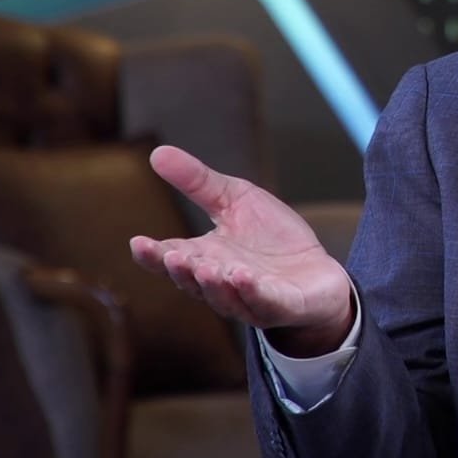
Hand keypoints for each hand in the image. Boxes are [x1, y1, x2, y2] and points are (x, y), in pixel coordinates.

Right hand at [129, 145, 355, 356]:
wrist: (318, 270)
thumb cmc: (271, 238)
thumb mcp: (235, 199)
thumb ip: (198, 182)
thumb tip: (156, 151)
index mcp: (204, 257)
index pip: (171, 259)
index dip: (153, 255)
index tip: (138, 243)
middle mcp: (221, 283)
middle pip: (193, 282)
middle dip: (181, 270)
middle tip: (171, 256)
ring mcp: (250, 299)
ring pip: (224, 297)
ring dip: (213, 284)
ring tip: (204, 267)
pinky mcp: (282, 306)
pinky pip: (264, 303)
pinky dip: (252, 293)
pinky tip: (244, 277)